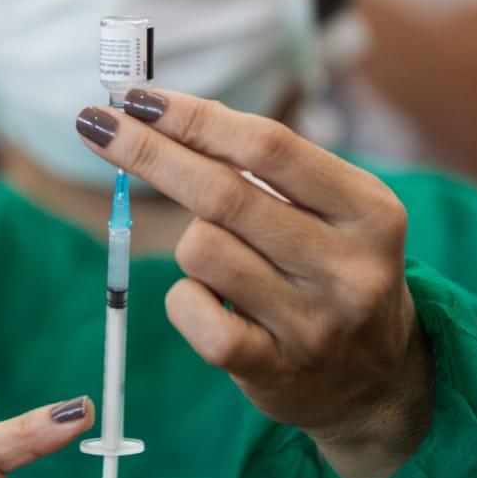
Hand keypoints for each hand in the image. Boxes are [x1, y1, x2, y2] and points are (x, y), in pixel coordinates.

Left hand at [76, 91, 433, 477]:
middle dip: (149, 152)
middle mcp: (349, 267)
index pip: (268, 146)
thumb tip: (160, 113)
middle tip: (98, 124)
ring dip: (190, 240)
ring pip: (200, 249)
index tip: (139, 98)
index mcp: (369, 210)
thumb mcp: (332, 211)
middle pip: (223, 193)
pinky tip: (209, 301)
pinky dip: (184, 297)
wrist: (378, 379)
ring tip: (223, 256)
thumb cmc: (332, 268)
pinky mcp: (274, 371)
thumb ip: (265, 166)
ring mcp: (313, 324)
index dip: (194, 117)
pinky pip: (192, 312)